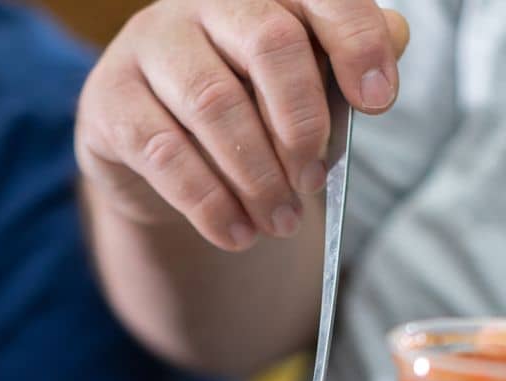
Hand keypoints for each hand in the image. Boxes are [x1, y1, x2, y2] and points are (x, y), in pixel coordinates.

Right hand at [77, 0, 408, 250]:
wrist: (160, 161)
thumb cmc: (246, 113)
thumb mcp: (301, 88)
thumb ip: (346, 60)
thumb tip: (396, 37)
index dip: (355, 41)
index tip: (378, 102)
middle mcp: (202, 1)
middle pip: (270, 41)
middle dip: (303, 122)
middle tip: (314, 181)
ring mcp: (149, 44)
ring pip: (214, 103)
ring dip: (258, 176)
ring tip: (281, 222)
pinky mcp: (109, 100)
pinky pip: (165, 152)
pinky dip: (209, 203)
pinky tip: (237, 233)